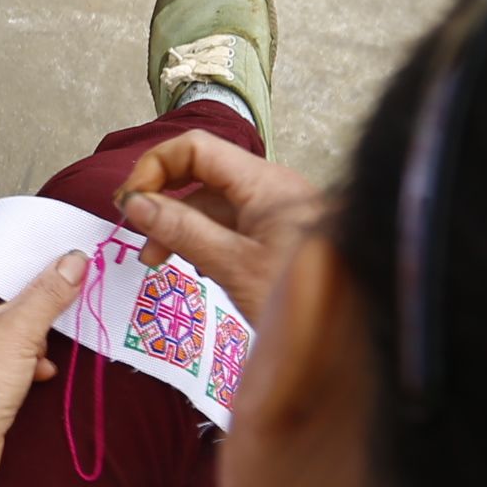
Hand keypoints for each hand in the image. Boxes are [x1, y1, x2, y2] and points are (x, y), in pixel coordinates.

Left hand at [0, 254, 89, 486]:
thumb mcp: (19, 331)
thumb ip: (49, 293)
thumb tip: (74, 260)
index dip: (32, 251)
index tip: (68, 246)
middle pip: (8, 288)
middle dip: (40, 297)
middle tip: (76, 287)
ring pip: (14, 321)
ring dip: (36, 334)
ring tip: (46, 344)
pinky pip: (12, 350)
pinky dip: (29, 358)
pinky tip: (41, 371)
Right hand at [113, 130, 321, 327]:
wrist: (357, 337)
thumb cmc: (302, 296)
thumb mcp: (233, 265)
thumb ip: (182, 230)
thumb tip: (134, 204)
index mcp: (263, 182)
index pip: (195, 148)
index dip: (155, 167)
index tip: (129, 205)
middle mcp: (270, 188)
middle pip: (200, 174)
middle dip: (162, 200)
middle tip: (135, 234)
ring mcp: (275, 212)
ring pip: (212, 204)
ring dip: (179, 226)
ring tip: (156, 262)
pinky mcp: (277, 237)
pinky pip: (230, 226)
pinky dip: (203, 241)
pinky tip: (194, 268)